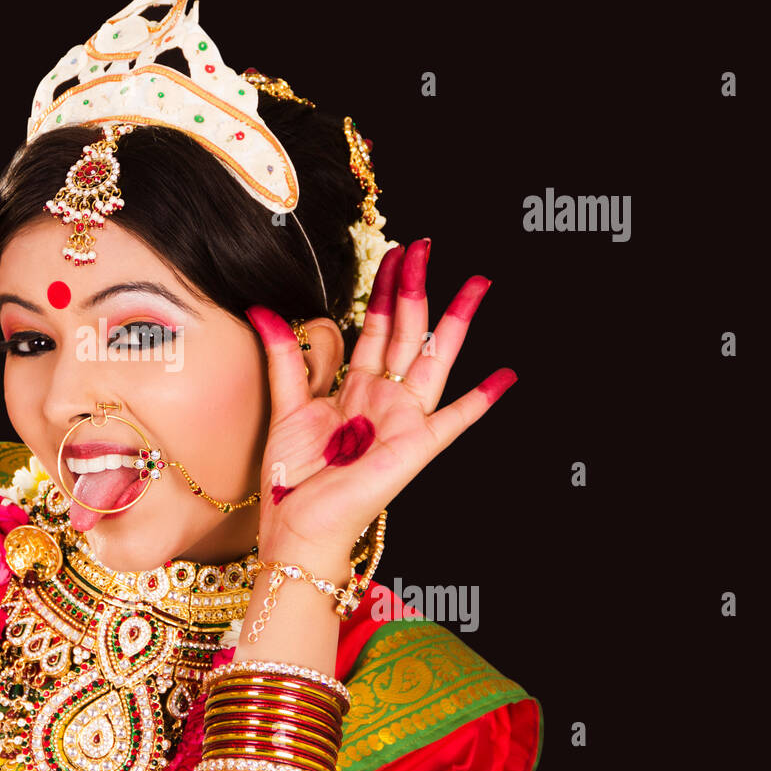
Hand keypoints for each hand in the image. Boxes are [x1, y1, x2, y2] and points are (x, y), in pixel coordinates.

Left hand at [246, 237, 515, 585]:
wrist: (297, 525)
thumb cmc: (293, 477)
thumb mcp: (285, 406)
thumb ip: (285, 358)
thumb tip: (265, 309)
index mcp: (355, 387)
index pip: (375, 325)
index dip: (384, 289)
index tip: (395, 252)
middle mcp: (384, 398)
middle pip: (406, 330)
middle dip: (415, 286)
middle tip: (425, 245)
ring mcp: (404, 420)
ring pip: (434, 358)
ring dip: (454, 321)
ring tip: (476, 284)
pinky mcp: (416, 447)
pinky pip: (455, 420)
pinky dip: (480, 400)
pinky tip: (505, 376)